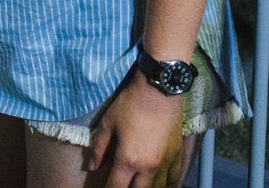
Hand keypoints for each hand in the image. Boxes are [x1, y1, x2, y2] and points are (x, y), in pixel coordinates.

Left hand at [87, 73, 186, 187]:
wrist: (159, 91)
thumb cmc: (130, 105)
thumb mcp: (108, 123)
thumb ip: (99, 147)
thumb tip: (91, 166)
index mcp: (128, 160)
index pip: (116, 187)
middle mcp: (148, 168)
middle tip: (121, 184)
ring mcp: (165, 163)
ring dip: (146, 187)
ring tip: (139, 182)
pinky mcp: (177, 155)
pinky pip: (174, 178)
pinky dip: (167, 182)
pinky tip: (161, 180)